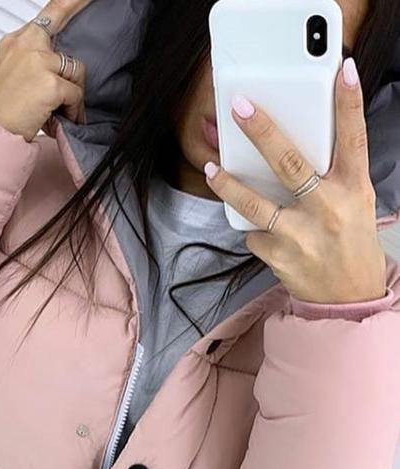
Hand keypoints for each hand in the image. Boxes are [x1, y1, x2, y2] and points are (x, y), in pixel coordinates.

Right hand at [0, 1, 92, 141]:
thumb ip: (26, 66)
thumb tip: (49, 76)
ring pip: (74, 72)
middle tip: (68, 96)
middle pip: (67, 48)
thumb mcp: (3, 78)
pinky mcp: (50, 84)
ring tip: (60, 114)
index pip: (50, 13)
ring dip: (72, 96)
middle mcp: (25, 45)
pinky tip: (60, 122)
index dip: (71, 3)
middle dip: (71, 74)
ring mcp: (39, 62)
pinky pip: (75, 95)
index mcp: (13, 42)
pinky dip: (72, 111)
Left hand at [204, 58, 387, 304]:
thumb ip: (333, 173)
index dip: (349, 103)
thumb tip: (299, 138)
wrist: (348, 299)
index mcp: (353, 189)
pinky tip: (260, 227)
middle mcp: (327, 209)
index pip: (354, 139)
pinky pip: (254, 232)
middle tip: (239, 106)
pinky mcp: (279, 257)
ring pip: (256, 204)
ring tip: (211, 166)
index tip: (344, 70)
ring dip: (229, 185)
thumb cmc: (350, 242)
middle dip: (263, 132)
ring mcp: (300, 235)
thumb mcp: (356, 202)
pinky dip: (253, 226)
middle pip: (290, 164)